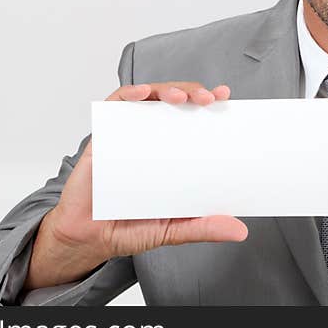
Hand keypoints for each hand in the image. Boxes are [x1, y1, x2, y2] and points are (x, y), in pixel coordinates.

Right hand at [25, 81, 246, 290]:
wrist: (87, 238)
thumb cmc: (128, 227)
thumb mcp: (173, 228)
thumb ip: (203, 227)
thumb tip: (239, 231)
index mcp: (171, 152)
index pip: (194, 118)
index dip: (209, 103)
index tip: (225, 97)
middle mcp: (152, 137)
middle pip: (175, 101)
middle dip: (192, 92)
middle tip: (207, 99)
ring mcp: (128, 133)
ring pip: (149, 97)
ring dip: (166, 89)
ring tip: (180, 98)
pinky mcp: (104, 136)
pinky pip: (115, 106)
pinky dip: (129, 94)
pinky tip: (142, 94)